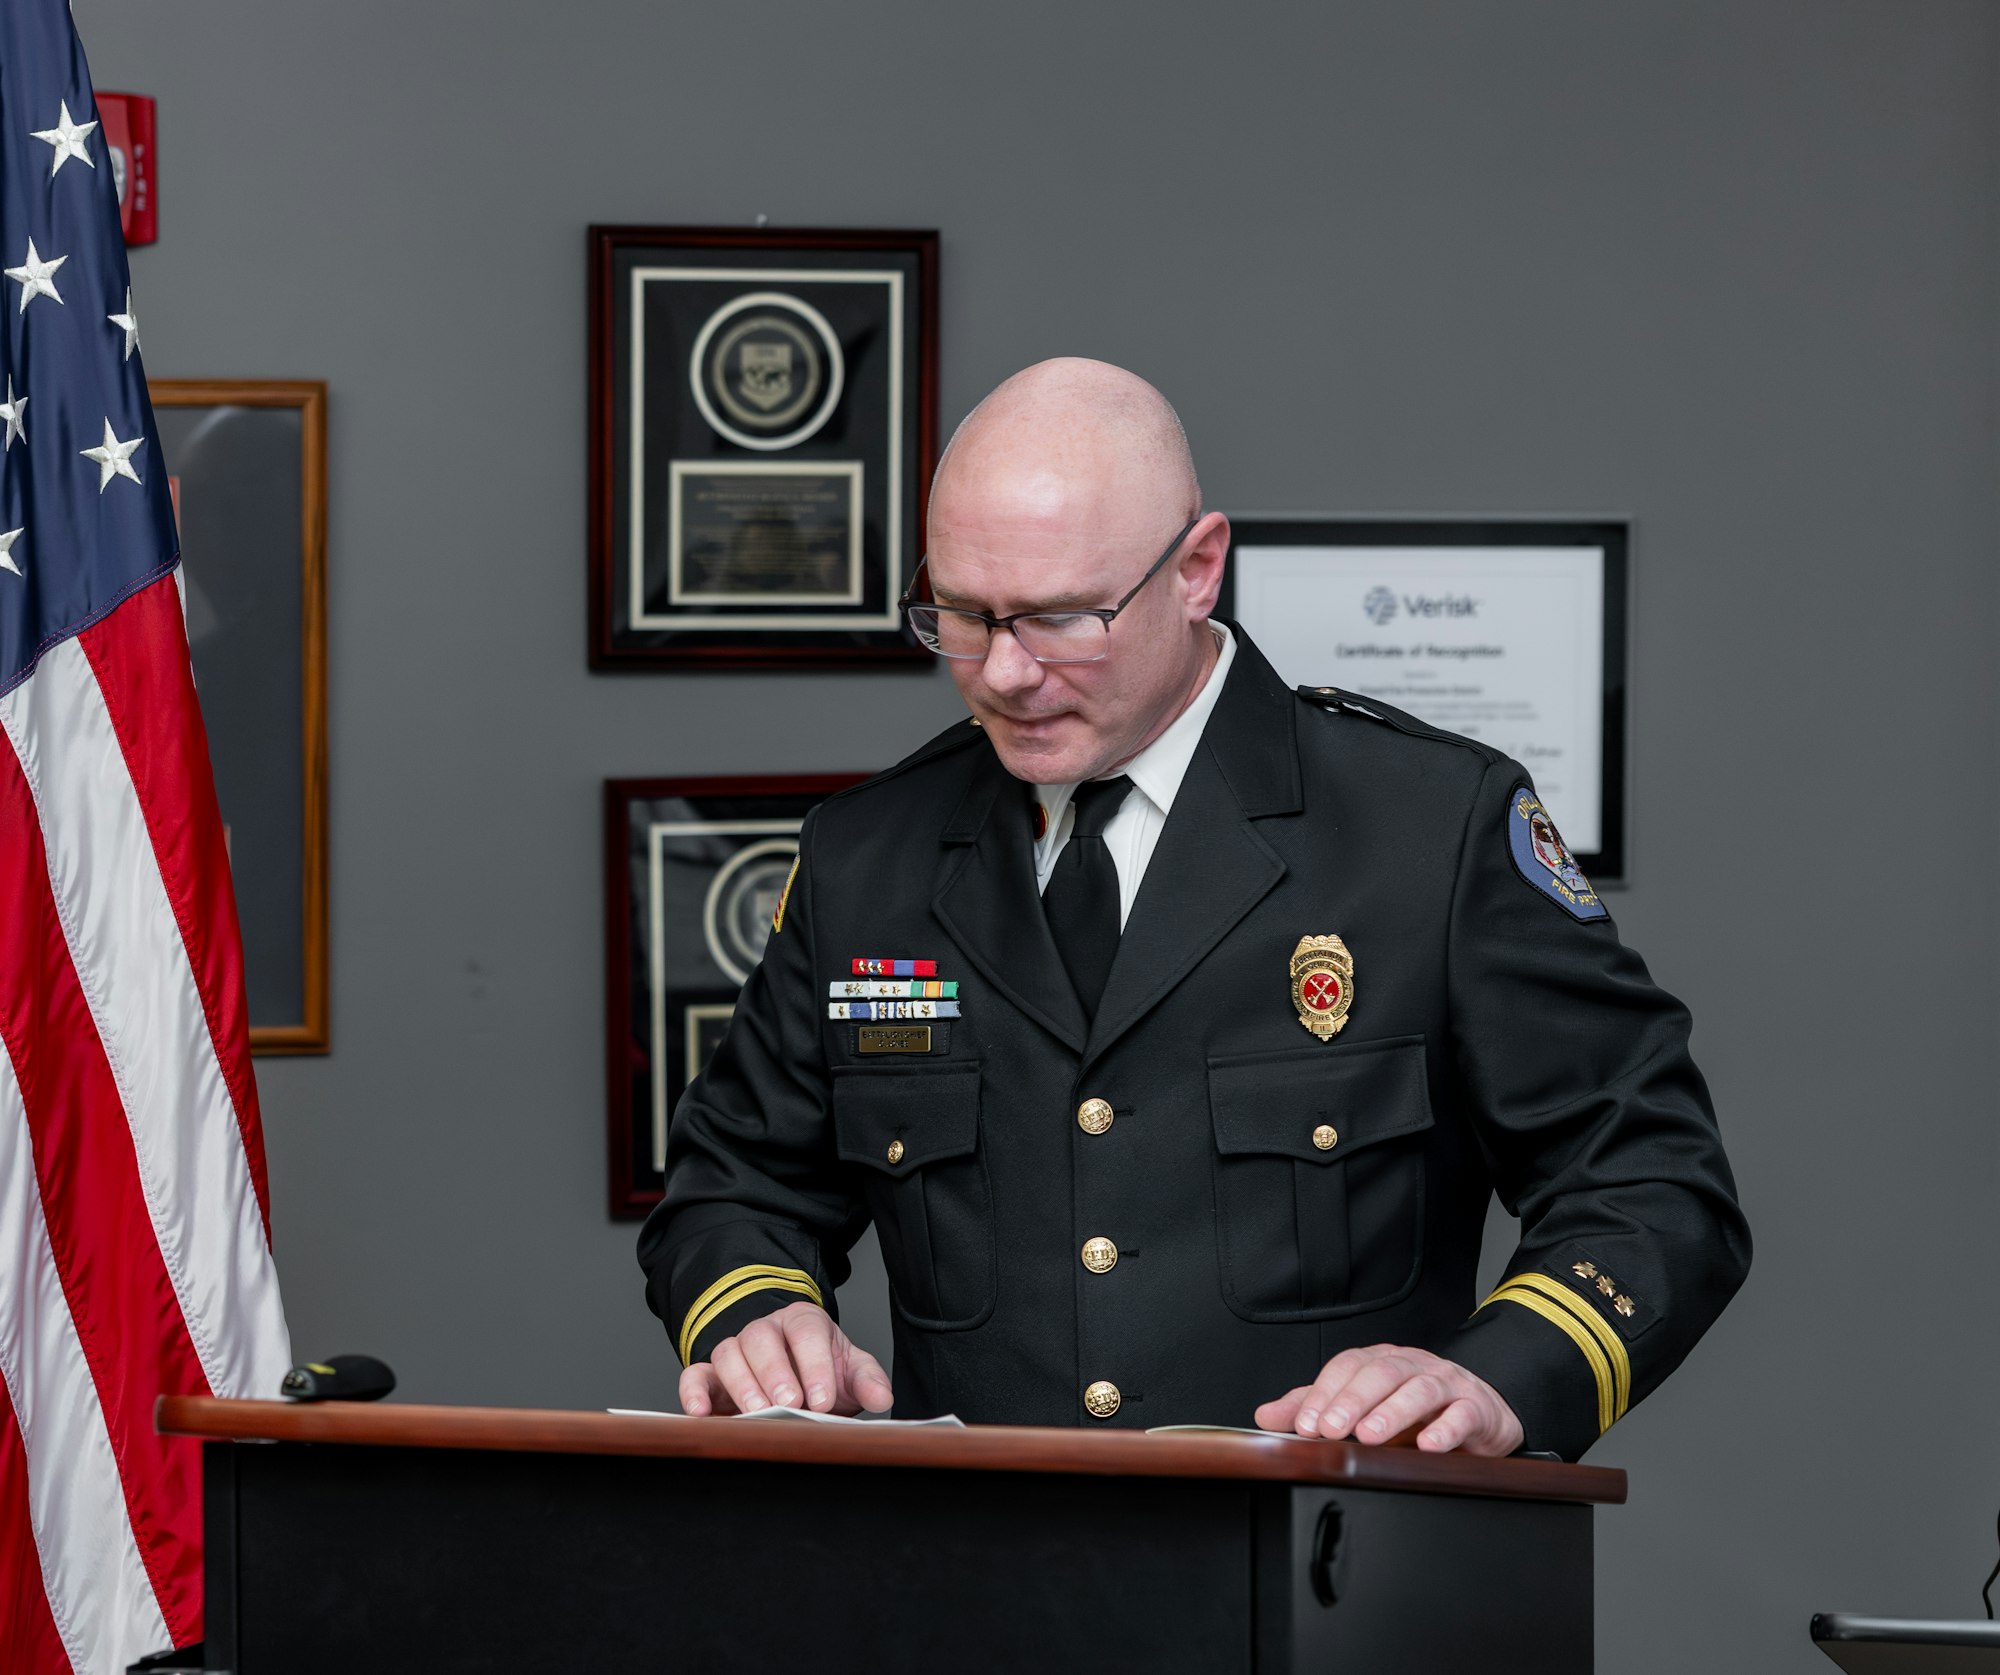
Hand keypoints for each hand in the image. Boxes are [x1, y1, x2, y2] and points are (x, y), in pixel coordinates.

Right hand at [678, 1301, 893, 1417]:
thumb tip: (883, 1397)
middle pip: (761, 1338)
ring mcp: (736, 1351)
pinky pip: (695, 1375)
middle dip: (775, 1372)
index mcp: (803, 1322)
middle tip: (790, 1403)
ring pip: (728, 1353)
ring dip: (741, 1384)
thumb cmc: (824, 1374)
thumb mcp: (851, 1373)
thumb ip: (868, 1381)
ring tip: (757, 1413)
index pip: (806, 1331)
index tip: (823, 1399)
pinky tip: (701, 1413)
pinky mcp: (711, 1377)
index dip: (814, 1364)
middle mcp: (766, 1330)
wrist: (800, 1381)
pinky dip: (694, 1392)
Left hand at [1254, 1344, 1523, 1455]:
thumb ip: (1317, 1410)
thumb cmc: (1415, 1412)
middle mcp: (1412, 1365)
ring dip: (1392, 1412)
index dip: (1324, 1393)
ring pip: (1419, 1389)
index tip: (1304, 1424)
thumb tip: (1265, 1416)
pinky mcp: (1476, 1408)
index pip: (1346, 1367)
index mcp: (1380, 1361)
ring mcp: (1446, 1382)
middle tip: (1331, 1428)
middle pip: (1380, 1372)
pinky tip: (1428, 1445)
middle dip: (1351, 1400)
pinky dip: (1446, 1429)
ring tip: (1369, 1436)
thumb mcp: (1363, 1410)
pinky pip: (1462, 1414)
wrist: (1480, 1415)